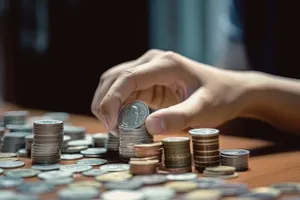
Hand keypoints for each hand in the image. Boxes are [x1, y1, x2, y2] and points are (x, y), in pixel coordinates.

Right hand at [91, 49, 247, 134]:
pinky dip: (119, 107)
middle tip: (110, 130)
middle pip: (114, 79)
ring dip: (110, 105)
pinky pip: (126, 92)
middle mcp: (152, 62)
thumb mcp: (204, 109)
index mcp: (164, 63)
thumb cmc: (220, 97)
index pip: (127, 78)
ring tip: (115, 128)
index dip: (112, 100)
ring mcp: (149, 71)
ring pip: (116, 85)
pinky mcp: (149, 82)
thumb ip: (179, 117)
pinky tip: (123, 122)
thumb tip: (149, 126)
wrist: (231, 91)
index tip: (111, 125)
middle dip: (106, 103)